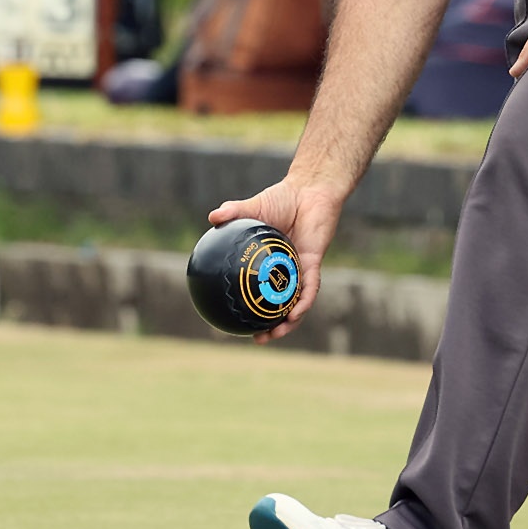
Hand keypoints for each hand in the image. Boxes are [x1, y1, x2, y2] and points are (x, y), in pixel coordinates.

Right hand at [206, 177, 348, 344]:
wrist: (310, 188)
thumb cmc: (282, 198)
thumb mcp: (253, 207)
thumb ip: (234, 213)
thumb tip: (212, 217)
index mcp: (268, 263)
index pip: (257, 292)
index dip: (249, 309)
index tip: (236, 325)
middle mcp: (285, 270)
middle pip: (278, 304)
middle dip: (270, 325)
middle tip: (258, 339)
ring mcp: (301, 268)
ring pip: (296, 301)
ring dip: (289, 321)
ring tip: (276, 333)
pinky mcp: (315, 262)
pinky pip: (310, 286)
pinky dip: (304, 301)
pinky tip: (295, 313)